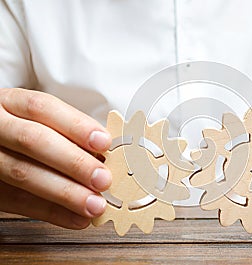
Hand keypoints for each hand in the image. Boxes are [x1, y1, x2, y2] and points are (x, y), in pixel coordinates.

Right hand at [0, 88, 111, 228]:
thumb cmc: (21, 130)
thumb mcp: (37, 120)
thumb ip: (65, 133)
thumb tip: (104, 155)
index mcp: (11, 103)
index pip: (43, 108)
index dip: (76, 125)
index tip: (103, 142)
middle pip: (34, 140)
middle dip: (74, 162)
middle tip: (102, 179)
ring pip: (23, 173)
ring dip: (65, 193)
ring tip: (94, 204)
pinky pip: (17, 201)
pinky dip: (51, 212)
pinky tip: (76, 218)